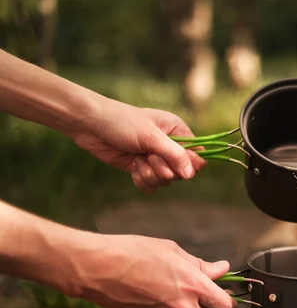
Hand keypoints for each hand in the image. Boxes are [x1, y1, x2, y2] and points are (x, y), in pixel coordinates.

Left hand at [72, 99, 204, 192]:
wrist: (89, 125)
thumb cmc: (122, 122)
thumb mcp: (151, 137)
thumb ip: (174, 155)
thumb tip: (191, 175)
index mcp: (177, 131)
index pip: (197, 154)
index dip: (189, 164)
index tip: (175, 162)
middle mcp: (169, 146)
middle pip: (181, 172)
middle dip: (164, 169)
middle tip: (149, 157)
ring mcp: (155, 158)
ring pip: (165, 181)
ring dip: (150, 174)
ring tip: (137, 160)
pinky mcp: (141, 168)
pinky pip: (151, 185)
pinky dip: (141, 180)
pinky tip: (132, 168)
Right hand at [76, 234, 237, 307]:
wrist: (98, 269)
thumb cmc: (134, 253)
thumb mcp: (172, 251)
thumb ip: (200, 265)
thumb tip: (221, 270)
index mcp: (193, 286)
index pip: (226, 306)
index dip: (230, 300)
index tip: (228, 291)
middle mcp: (183, 306)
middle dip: (212, 303)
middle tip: (205, 287)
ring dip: (190, 303)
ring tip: (174, 281)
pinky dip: (170, 304)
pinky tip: (156, 287)